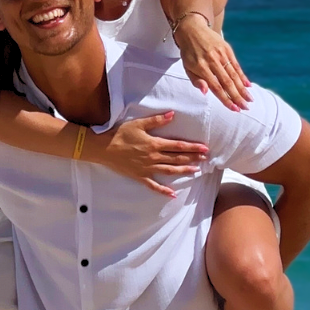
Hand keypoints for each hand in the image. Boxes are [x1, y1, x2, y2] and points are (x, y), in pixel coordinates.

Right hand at [94, 114, 208, 197]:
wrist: (103, 148)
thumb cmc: (120, 134)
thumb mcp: (138, 124)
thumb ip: (156, 120)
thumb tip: (172, 114)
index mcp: (154, 144)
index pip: (178, 146)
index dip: (192, 147)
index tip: (204, 148)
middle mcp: (153, 158)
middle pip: (177, 159)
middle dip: (192, 158)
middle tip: (206, 159)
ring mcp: (147, 169)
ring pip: (169, 171)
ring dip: (183, 171)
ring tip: (196, 171)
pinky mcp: (140, 176)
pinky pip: (153, 186)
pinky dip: (163, 191)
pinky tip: (172, 195)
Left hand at [174, 16, 251, 110]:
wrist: (192, 29)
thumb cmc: (188, 52)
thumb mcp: (187, 67)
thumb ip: (196, 81)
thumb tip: (206, 92)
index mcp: (201, 67)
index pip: (216, 87)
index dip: (226, 99)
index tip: (234, 109)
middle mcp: (213, 61)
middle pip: (228, 82)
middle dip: (237, 97)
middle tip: (245, 108)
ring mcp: (221, 54)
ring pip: (234, 75)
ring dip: (243, 88)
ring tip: (249, 100)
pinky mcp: (227, 49)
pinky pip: (236, 65)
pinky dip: (242, 76)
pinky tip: (248, 85)